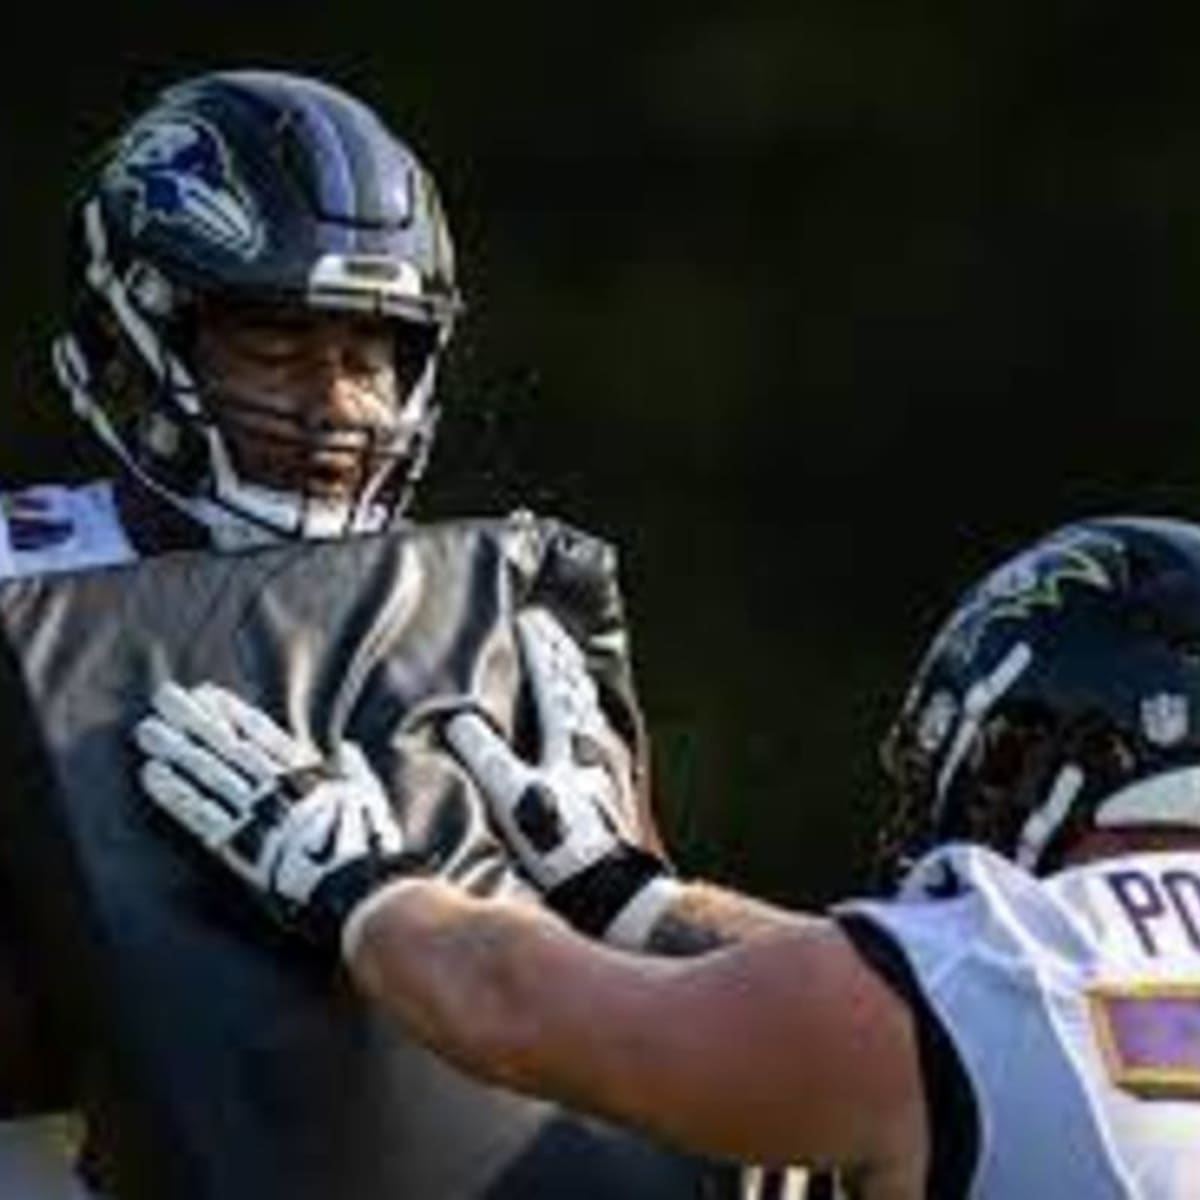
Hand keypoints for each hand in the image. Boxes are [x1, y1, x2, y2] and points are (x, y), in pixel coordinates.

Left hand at [134, 681, 416, 955]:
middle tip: (164, 697)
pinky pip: (202, 813)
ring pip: (210, 773)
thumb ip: (356, 771)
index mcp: (309, 774)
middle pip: (228, 746)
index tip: (207, 694)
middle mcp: (278, 786)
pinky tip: (152, 774)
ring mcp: (258, 813)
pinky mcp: (242, 844)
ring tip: (147, 730)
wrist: (361, 889)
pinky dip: (176, 793)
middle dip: (195, 720)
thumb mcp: (371, 800)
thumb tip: (347, 749)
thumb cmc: (371, 847)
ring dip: (177, 749)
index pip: (263, 736)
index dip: (233, 714)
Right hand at [444, 608, 678, 947]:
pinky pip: (601, 732)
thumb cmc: (558, 841)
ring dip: (577, 681)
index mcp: (567, 736)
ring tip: (567, 665)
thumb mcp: (511, 795)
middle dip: (561, 656)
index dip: (543, 649)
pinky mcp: (615, 786)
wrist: (608, 886)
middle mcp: (593, 741)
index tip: (533, 622)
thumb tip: (460, 720)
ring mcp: (608, 763)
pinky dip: (590, 714)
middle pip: (577, 686)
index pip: (553, 679)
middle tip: (551, 631)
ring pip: (591, 707)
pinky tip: (590, 723)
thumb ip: (485, 755)